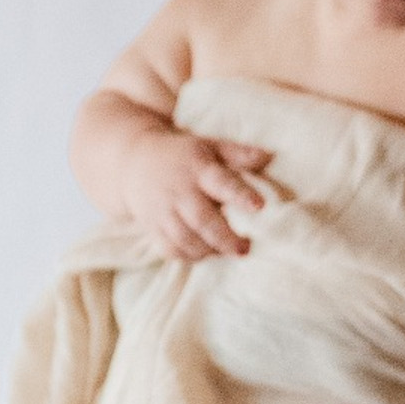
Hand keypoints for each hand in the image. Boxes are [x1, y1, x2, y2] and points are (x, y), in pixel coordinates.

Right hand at [121, 132, 270, 260]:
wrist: (134, 160)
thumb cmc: (183, 156)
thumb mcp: (209, 146)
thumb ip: (238, 153)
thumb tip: (270, 157)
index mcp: (198, 168)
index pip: (222, 182)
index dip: (241, 195)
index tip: (260, 206)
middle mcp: (179, 191)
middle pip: (202, 219)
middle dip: (225, 238)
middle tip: (244, 248)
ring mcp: (163, 211)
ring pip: (185, 239)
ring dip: (208, 250)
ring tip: (225, 251)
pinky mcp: (152, 226)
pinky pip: (169, 249)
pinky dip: (188, 256)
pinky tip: (203, 253)